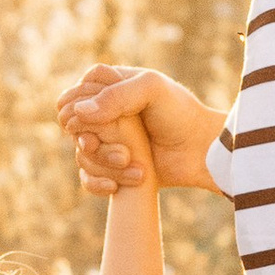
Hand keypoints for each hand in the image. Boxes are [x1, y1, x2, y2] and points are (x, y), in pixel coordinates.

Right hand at [55, 65, 224, 192]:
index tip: (103, 121)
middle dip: (93, 140)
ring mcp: (107, 142)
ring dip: (105, 164)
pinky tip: (115, 186)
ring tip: (134, 164)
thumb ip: (115, 96)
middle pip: (72, 127)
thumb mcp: (151, 90)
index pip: (75, 95)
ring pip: (82, 155)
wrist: (201, 150)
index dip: (81, 108)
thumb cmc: (180, 113)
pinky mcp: (112, 168)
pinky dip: (97, 184)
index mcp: (109, 87)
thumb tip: (79, 113)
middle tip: (123, 150)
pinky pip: (87, 179)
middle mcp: (103, 114)